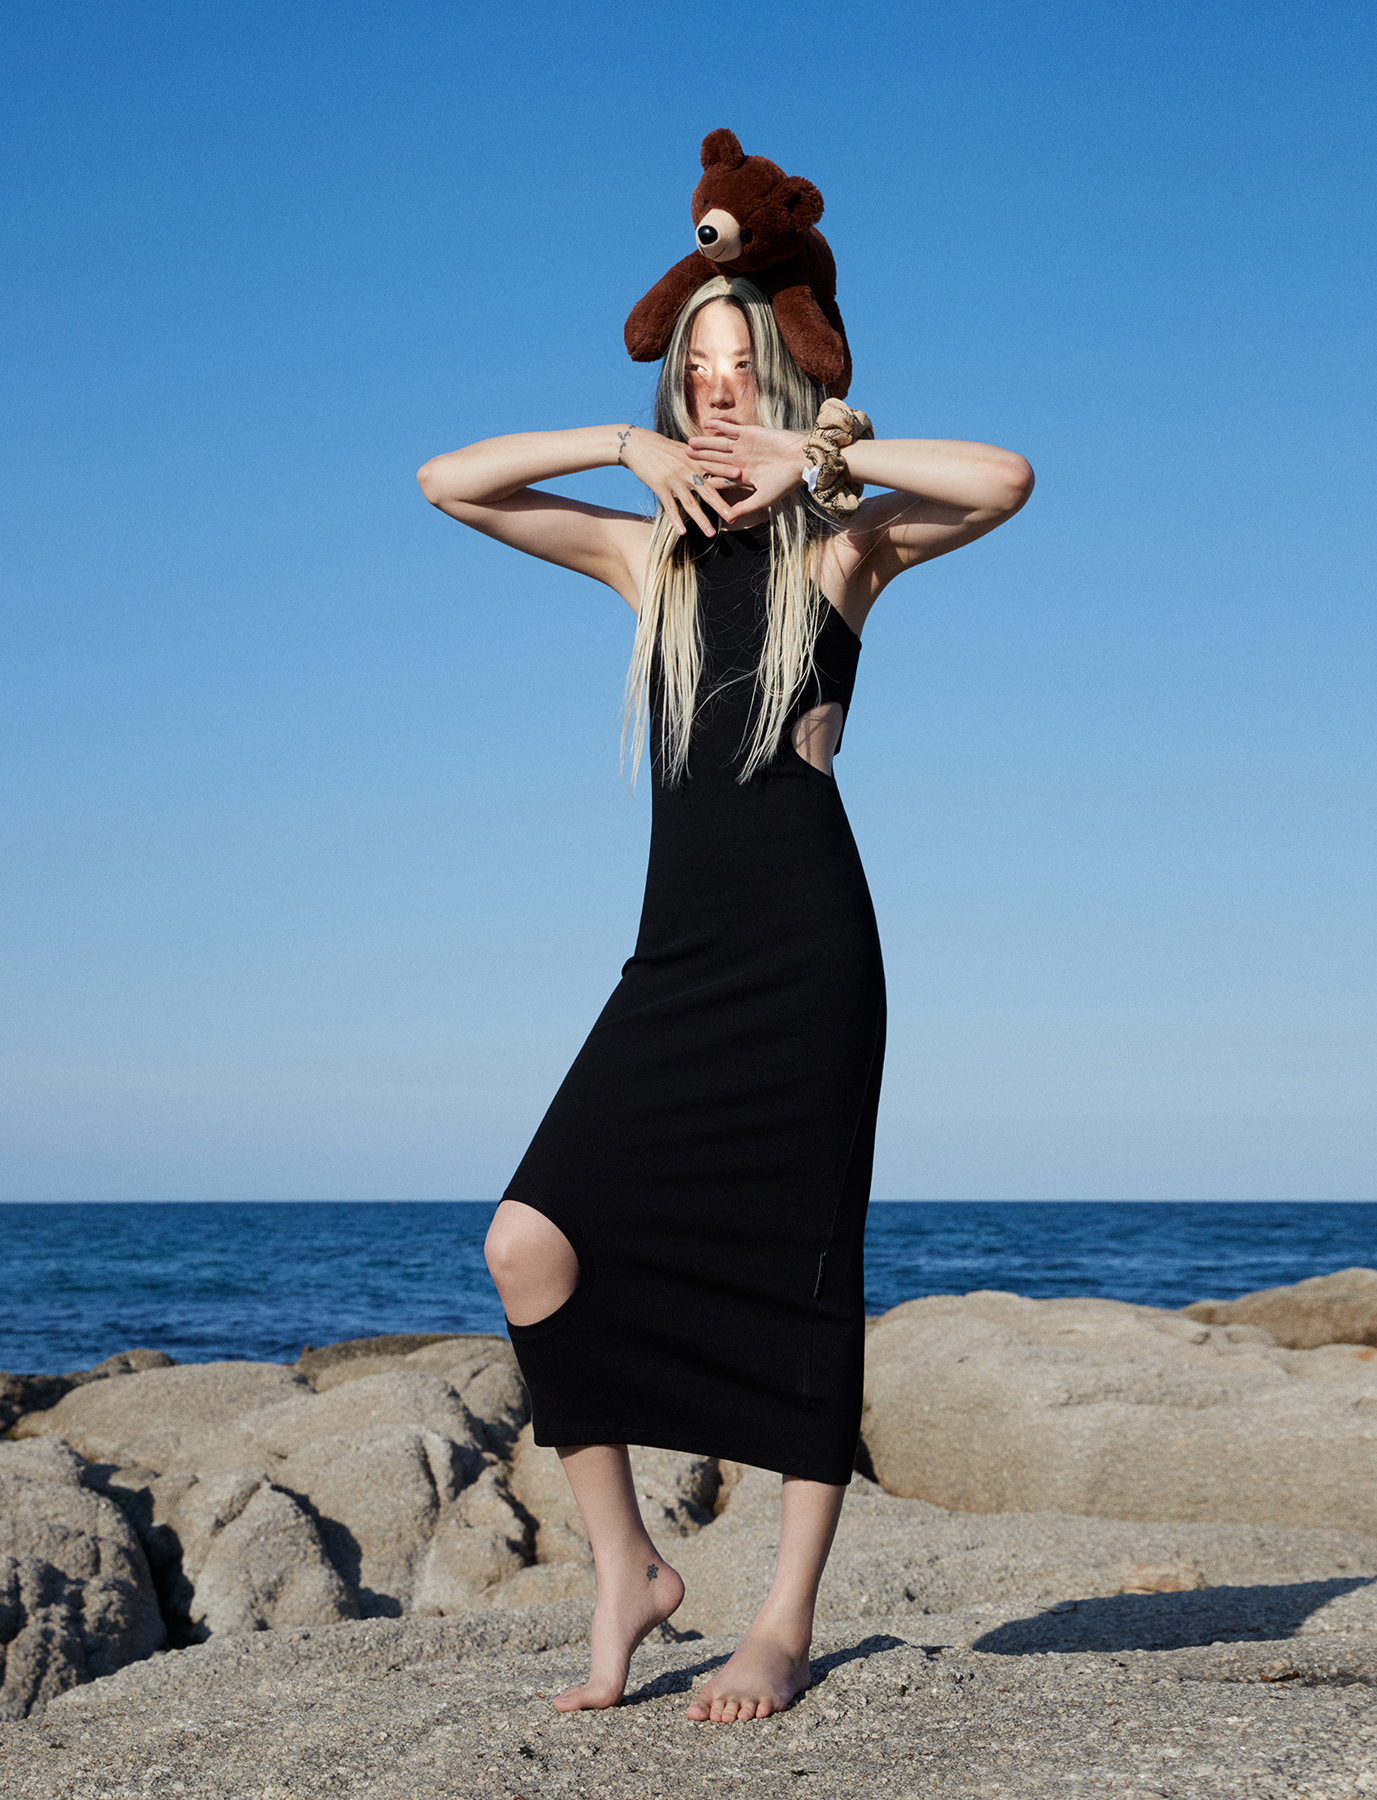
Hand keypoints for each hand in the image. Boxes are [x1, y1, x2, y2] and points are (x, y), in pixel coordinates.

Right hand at [619, 427, 732, 537]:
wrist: (638, 445)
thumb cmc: (663, 447)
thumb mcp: (684, 448)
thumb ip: (700, 456)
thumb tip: (717, 459)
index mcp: (695, 459)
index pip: (715, 466)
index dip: (727, 472)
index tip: (742, 478)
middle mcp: (687, 470)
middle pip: (707, 490)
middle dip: (721, 505)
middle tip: (734, 518)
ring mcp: (674, 480)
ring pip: (690, 503)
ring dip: (701, 520)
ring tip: (711, 534)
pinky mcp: (660, 488)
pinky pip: (670, 507)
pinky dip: (676, 520)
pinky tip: (682, 533)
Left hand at [686, 423, 807, 521]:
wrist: (800, 460)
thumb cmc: (784, 482)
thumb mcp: (762, 499)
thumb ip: (744, 507)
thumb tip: (728, 520)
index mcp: (744, 476)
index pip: (721, 478)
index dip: (708, 479)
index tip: (692, 481)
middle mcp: (742, 460)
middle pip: (717, 459)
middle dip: (701, 458)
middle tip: (684, 457)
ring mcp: (744, 446)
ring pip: (719, 444)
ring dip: (705, 443)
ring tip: (689, 442)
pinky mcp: (750, 433)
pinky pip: (731, 428)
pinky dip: (719, 426)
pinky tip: (706, 424)